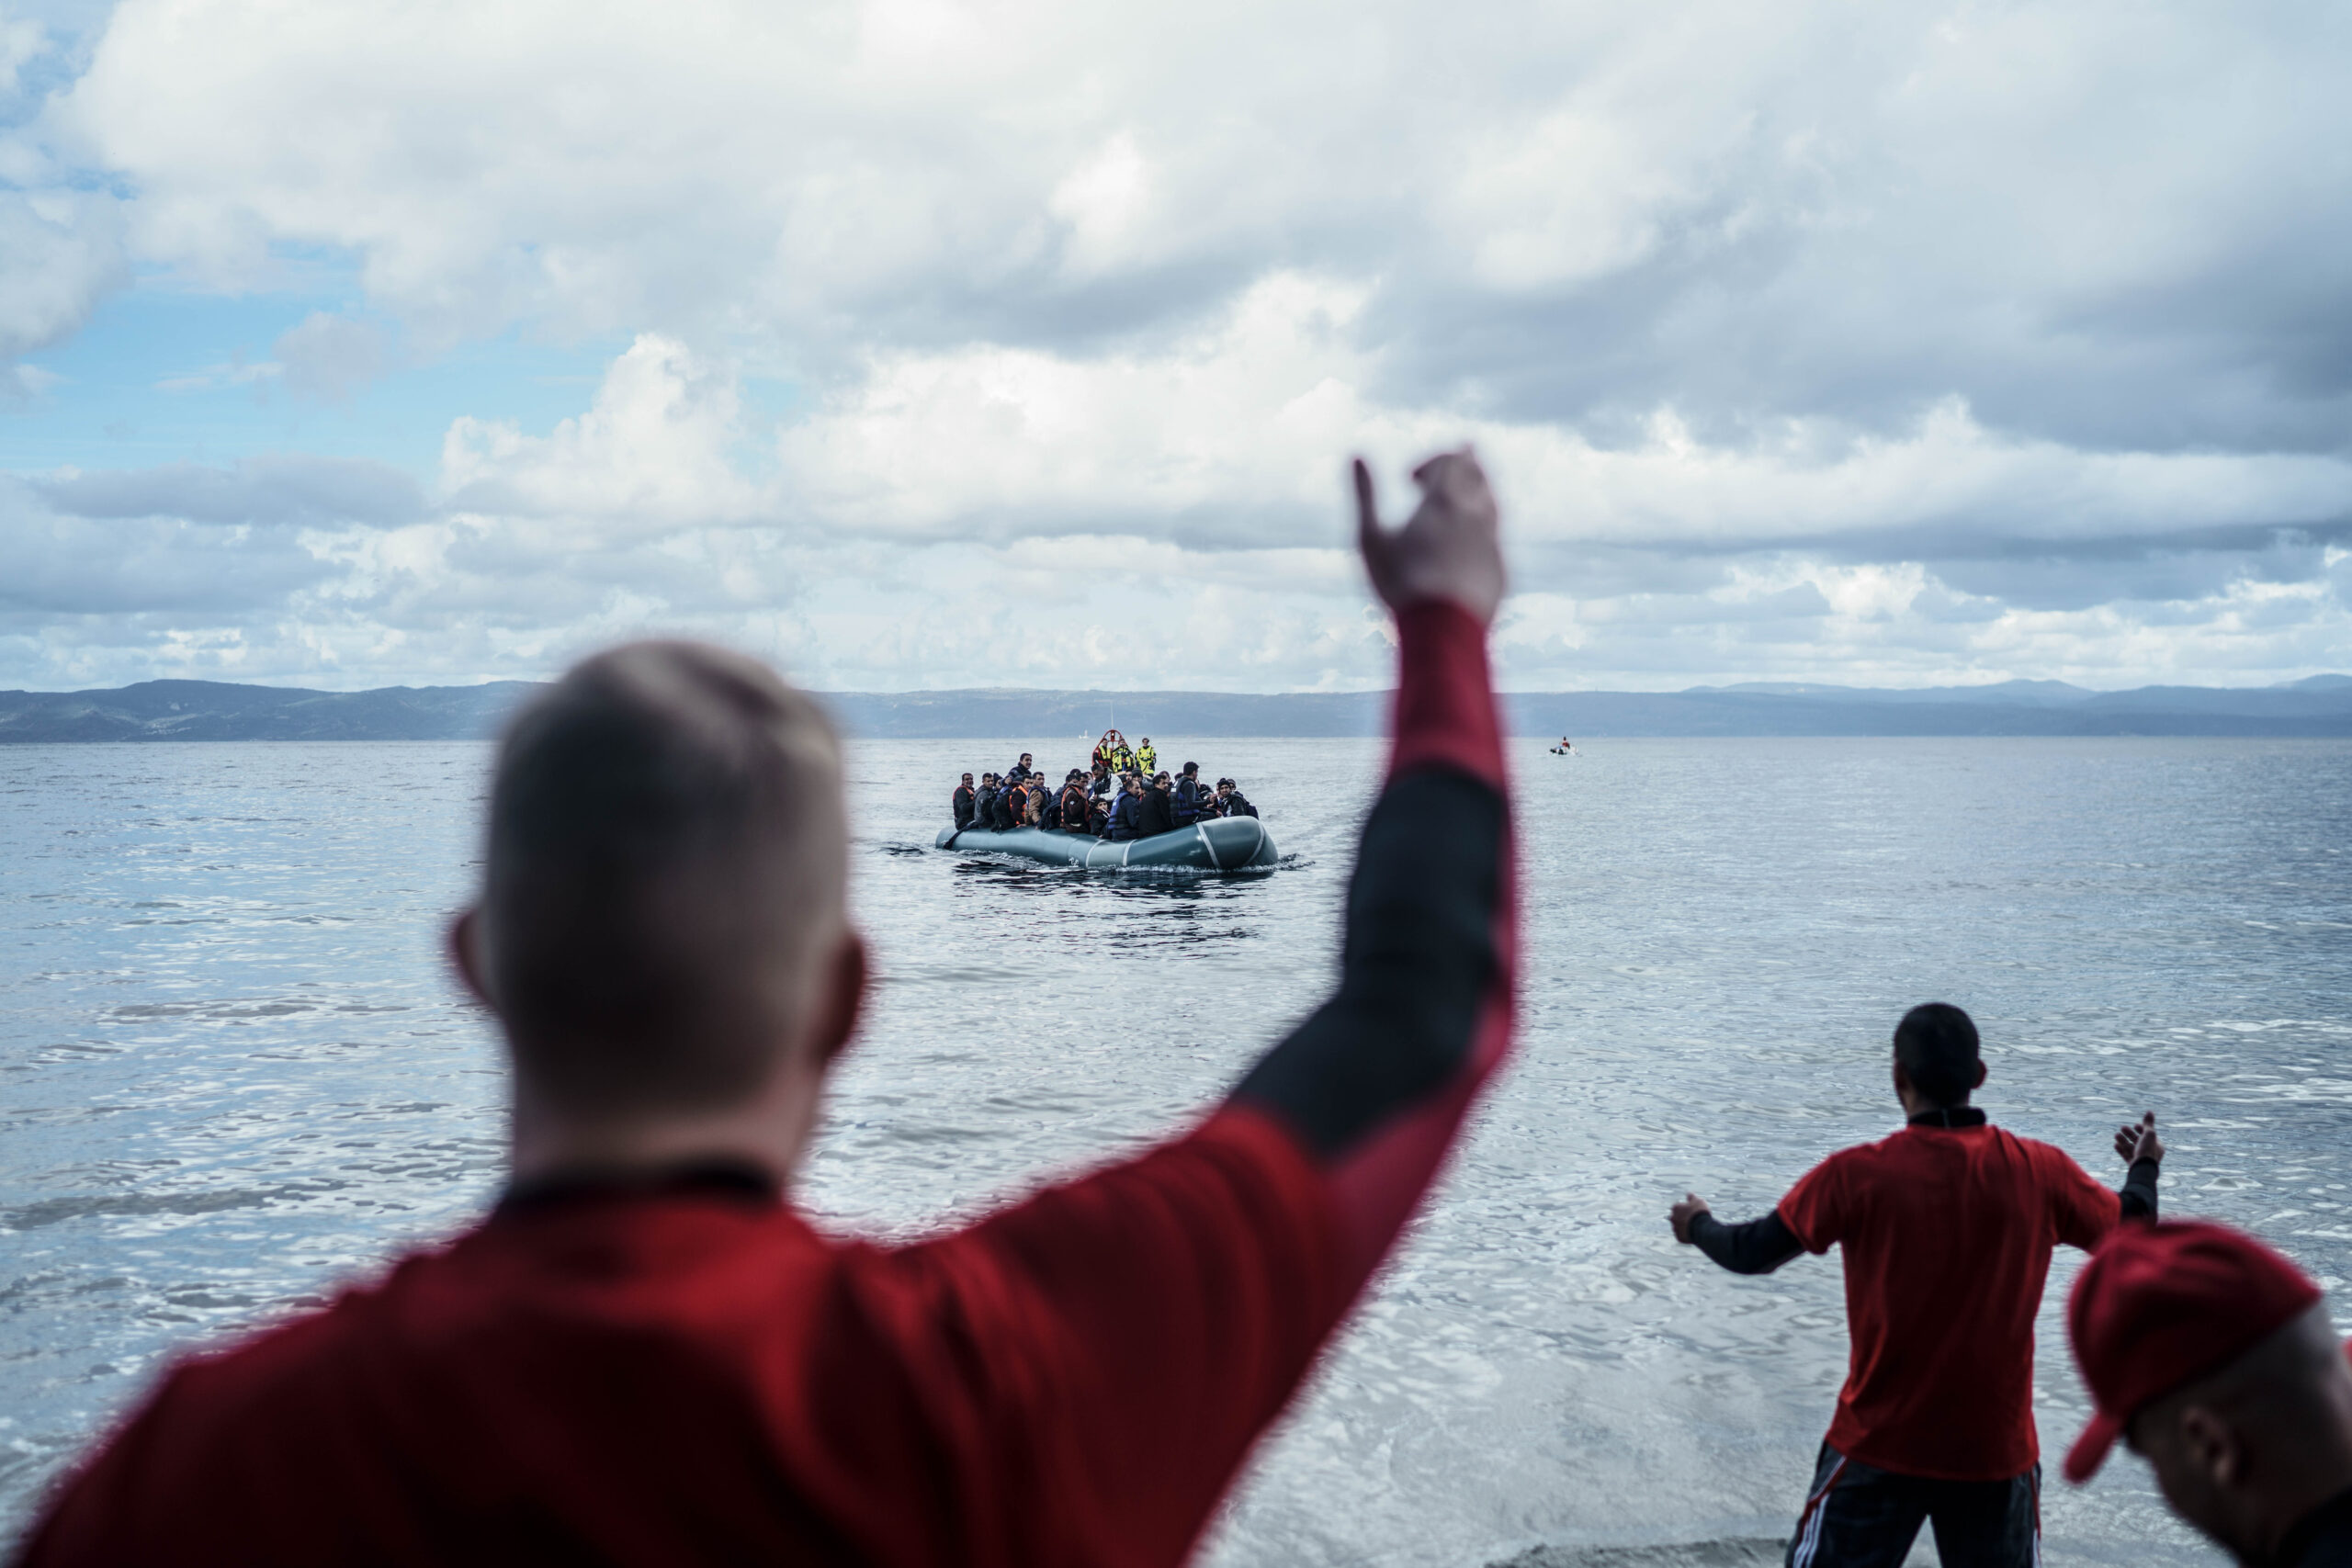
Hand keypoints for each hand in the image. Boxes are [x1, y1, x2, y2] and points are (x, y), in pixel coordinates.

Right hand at [1354, 447, 1506, 624]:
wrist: (1443, 631)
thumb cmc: (1400, 582)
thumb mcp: (1371, 537)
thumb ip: (1365, 494)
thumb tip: (1355, 455)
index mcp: (1444, 502)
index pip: (1450, 460)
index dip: (1430, 461)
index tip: (1408, 478)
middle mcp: (1476, 516)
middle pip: (1479, 474)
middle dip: (1462, 465)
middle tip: (1447, 466)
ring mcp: (1493, 543)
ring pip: (1493, 503)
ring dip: (1476, 492)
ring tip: (1460, 497)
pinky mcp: (1500, 569)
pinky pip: (1495, 537)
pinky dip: (1481, 528)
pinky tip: (1466, 541)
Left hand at [1669, 1193, 1710, 1243]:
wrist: (1701, 1228)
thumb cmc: (1699, 1212)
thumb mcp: (1698, 1201)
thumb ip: (1692, 1197)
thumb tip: (1689, 1194)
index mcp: (1675, 1208)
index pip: (1679, 1207)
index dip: (1687, 1208)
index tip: (1693, 1210)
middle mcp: (1673, 1218)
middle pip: (1678, 1217)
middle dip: (1684, 1218)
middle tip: (1694, 1219)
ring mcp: (1675, 1228)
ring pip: (1679, 1227)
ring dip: (1684, 1226)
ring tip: (1695, 1227)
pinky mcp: (1679, 1237)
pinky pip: (1682, 1235)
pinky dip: (1686, 1234)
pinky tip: (1694, 1233)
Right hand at [2115, 1112, 2163, 1165]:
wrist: (2142, 1168)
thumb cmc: (2147, 1150)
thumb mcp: (2149, 1133)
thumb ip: (2148, 1123)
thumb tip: (2150, 1111)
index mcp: (2157, 1146)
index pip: (2149, 1135)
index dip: (2142, 1129)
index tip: (2135, 1125)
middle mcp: (2150, 1152)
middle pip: (2138, 1141)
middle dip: (2129, 1134)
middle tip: (2122, 1127)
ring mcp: (2141, 1159)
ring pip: (2131, 1148)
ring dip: (2123, 1140)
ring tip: (2116, 1135)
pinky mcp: (2133, 1164)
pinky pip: (2126, 1156)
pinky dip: (2121, 1150)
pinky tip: (2115, 1145)